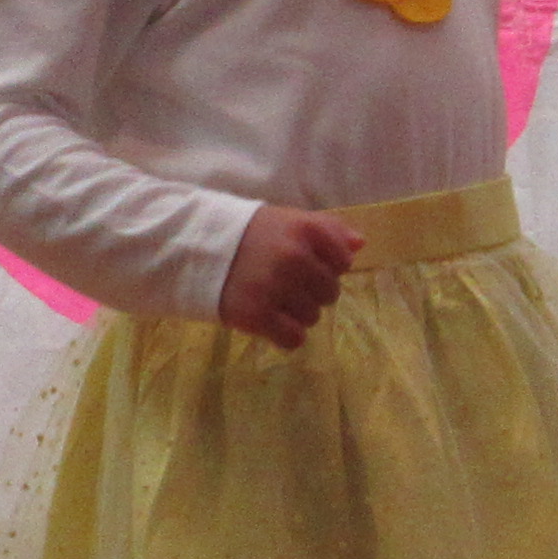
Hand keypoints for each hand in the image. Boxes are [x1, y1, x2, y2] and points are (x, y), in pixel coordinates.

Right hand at [216, 204, 363, 350]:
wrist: (197, 248)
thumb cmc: (249, 234)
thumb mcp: (288, 219)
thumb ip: (327, 228)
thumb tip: (360, 244)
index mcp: (305, 230)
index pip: (343, 261)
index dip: (327, 266)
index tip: (306, 265)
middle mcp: (294, 258)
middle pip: (330, 293)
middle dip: (312, 292)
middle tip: (286, 284)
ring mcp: (276, 288)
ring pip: (312, 317)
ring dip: (297, 314)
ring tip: (273, 300)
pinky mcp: (257, 316)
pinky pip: (293, 339)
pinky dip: (285, 335)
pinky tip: (270, 320)